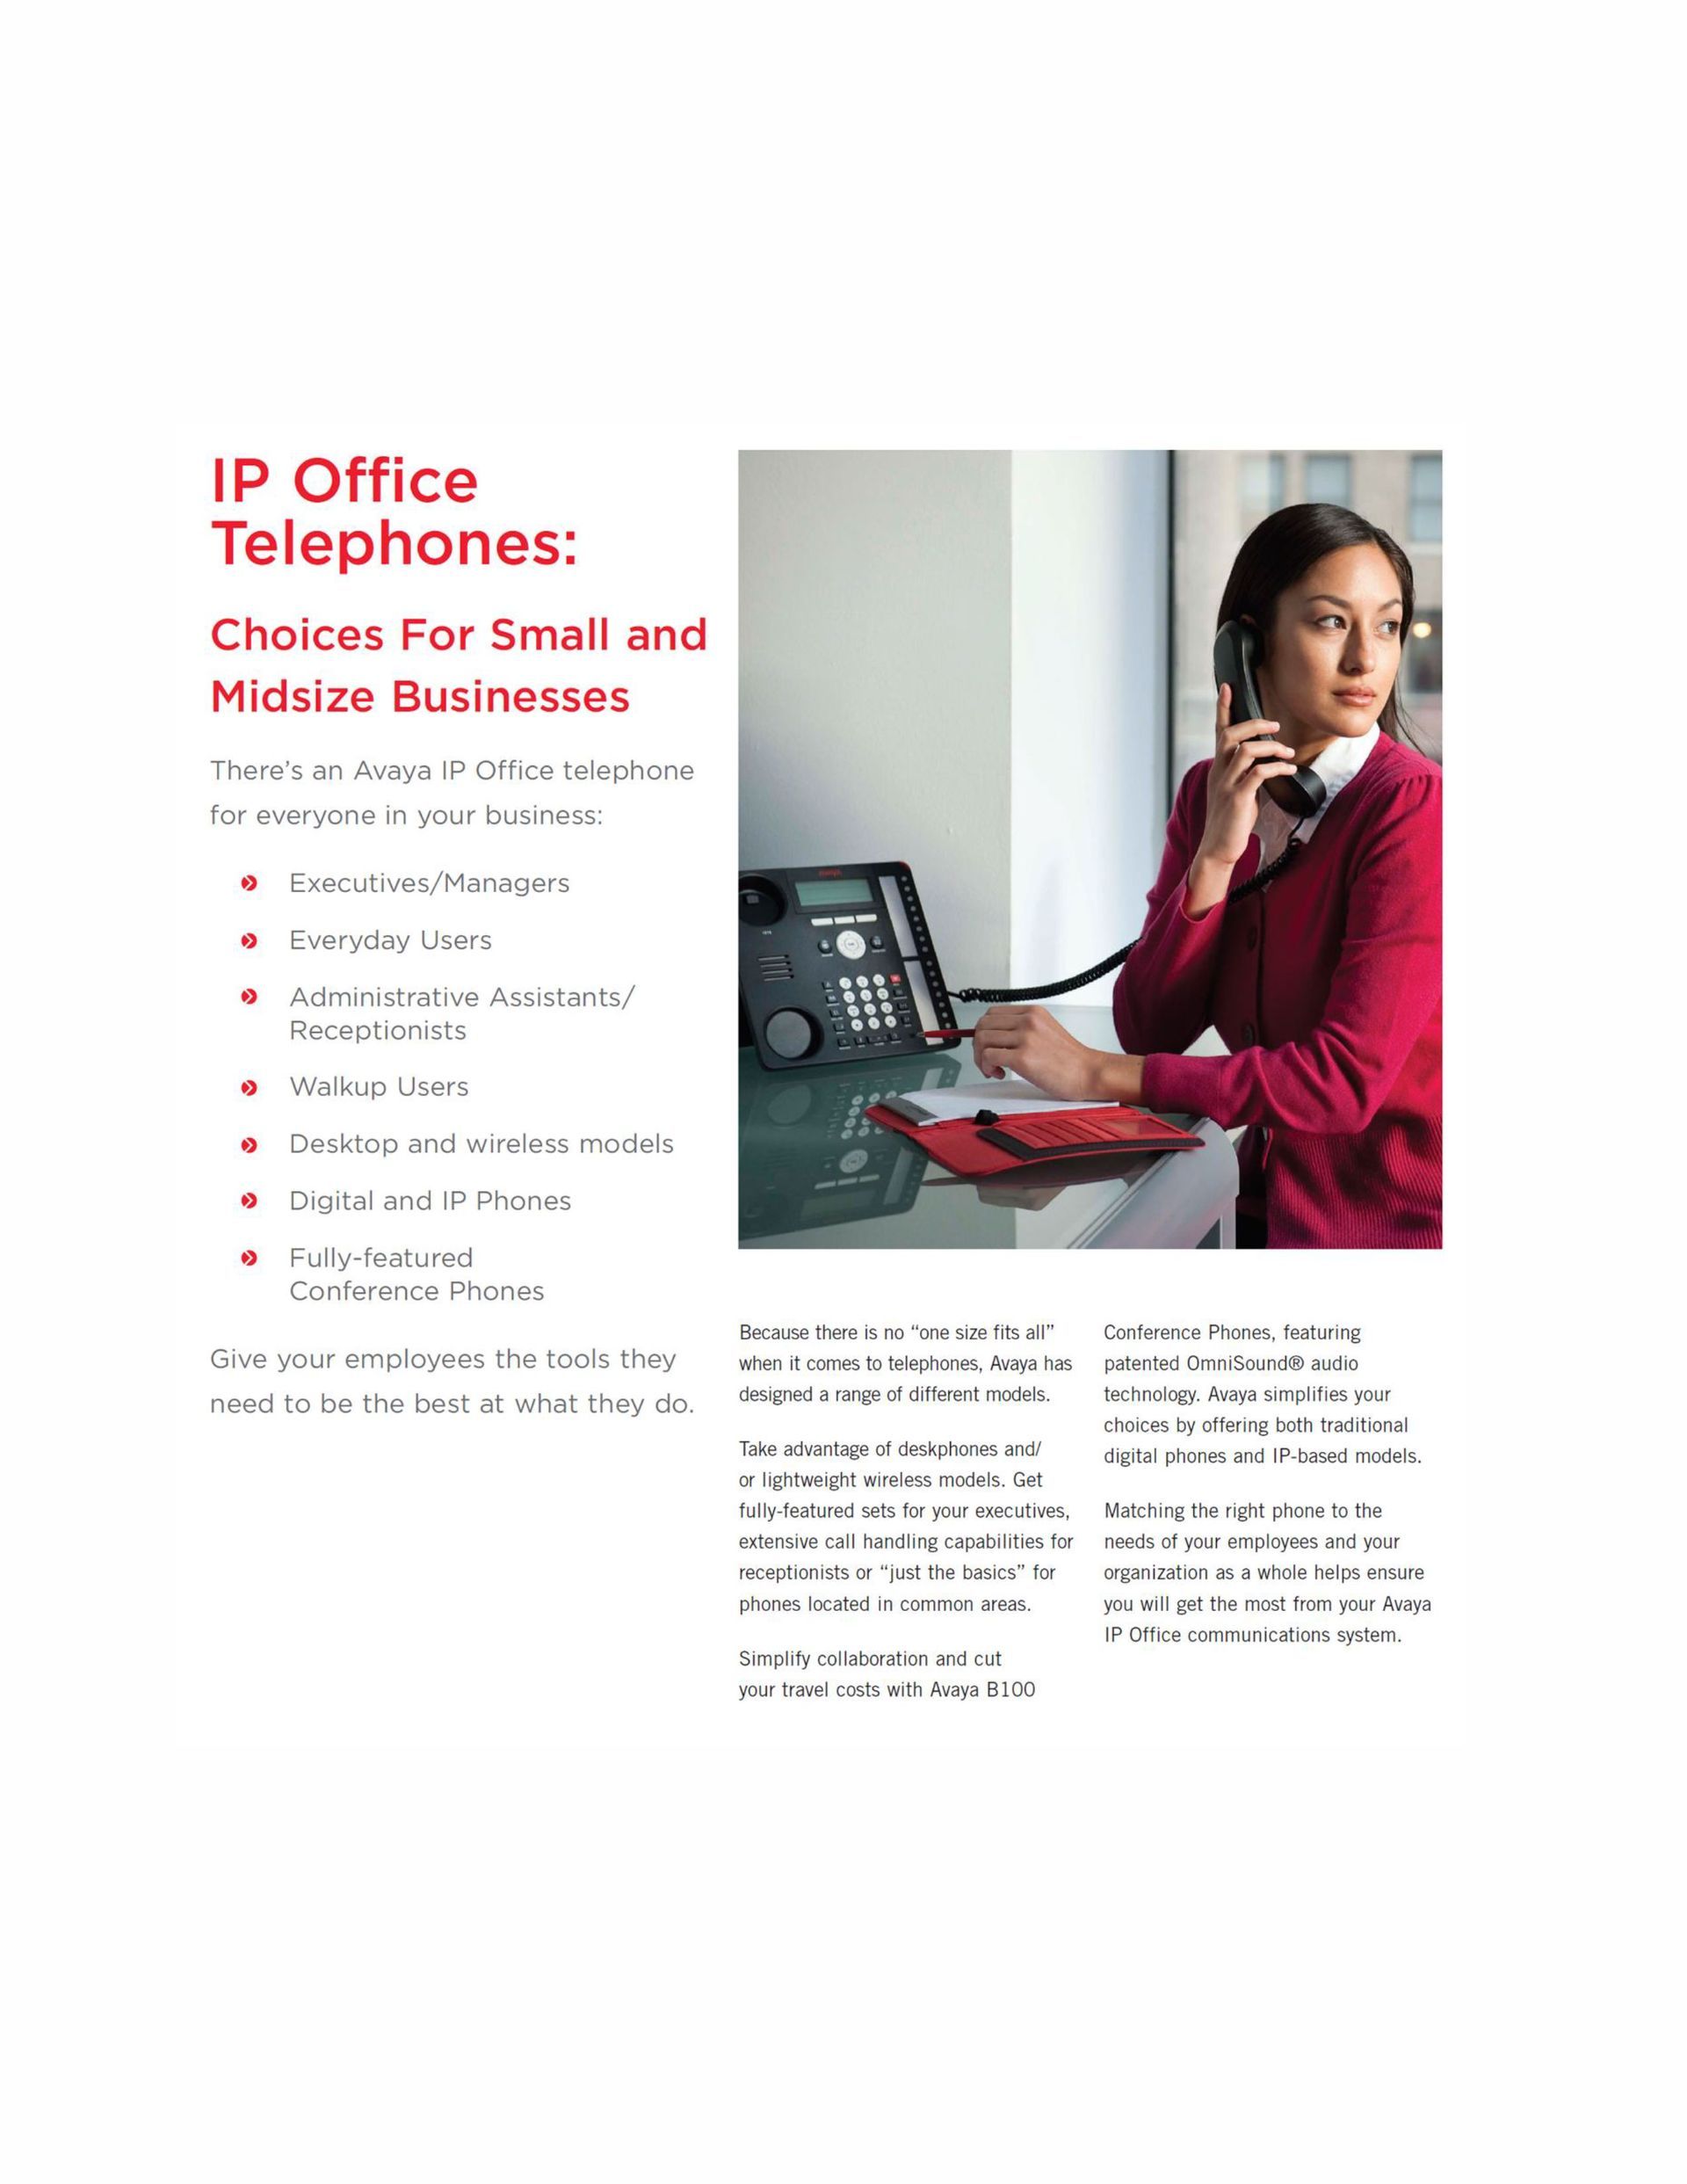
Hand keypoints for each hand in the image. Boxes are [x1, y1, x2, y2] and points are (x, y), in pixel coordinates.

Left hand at [972, 1005, 1142, 1103]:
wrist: (1089, 1073)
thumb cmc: (1070, 1060)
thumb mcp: (1047, 1031)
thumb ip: (1023, 1029)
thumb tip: (995, 1037)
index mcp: (1033, 1012)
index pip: (992, 1013)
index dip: (985, 1031)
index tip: (989, 1046)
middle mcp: (1028, 1020)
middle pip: (983, 1025)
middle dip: (978, 1045)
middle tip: (988, 1061)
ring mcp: (1025, 1038)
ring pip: (982, 1039)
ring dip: (981, 1058)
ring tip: (994, 1069)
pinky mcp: (1023, 1057)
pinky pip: (988, 1056)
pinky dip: (986, 1067)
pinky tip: (999, 1074)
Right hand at [1193, 681, 1299, 879]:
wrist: (1218, 848)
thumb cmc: (1231, 821)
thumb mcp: (1236, 791)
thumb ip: (1246, 773)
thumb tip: (1265, 762)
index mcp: (1219, 768)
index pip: (1219, 731)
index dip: (1222, 708)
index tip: (1227, 686)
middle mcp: (1220, 772)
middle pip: (1231, 734)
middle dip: (1254, 724)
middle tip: (1275, 724)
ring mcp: (1227, 785)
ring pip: (1245, 751)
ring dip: (1270, 747)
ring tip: (1288, 752)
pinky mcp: (1238, 799)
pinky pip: (1258, 774)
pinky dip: (1277, 768)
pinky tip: (1289, 772)